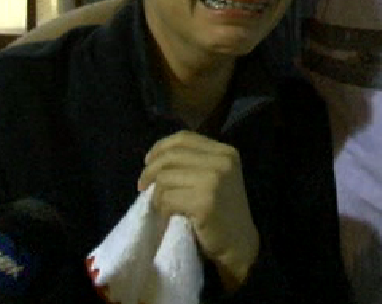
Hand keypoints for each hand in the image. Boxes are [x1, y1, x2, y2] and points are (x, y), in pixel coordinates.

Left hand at [137, 131, 258, 290]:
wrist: (239, 244)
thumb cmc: (222, 212)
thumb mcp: (215, 177)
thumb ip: (193, 162)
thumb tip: (154, 159)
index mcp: (225, 152)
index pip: (184, 138)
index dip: (160, 147)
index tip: (148, 162)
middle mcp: (222, 162)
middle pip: (171, 156)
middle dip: (150, 171)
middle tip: (142, 186)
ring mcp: (214, 181)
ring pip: (165, 178)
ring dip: (156, 194)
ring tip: (160, 205)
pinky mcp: (204, 202)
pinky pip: (167, 198)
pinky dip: (162, 208)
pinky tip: (168, 215)